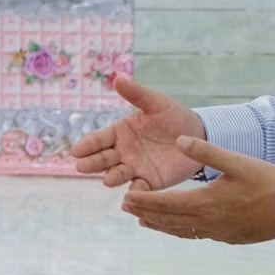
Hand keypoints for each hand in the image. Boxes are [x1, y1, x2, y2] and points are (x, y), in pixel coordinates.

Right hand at [69, 77, 205, 188]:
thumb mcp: (156, 103)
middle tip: (81, 166)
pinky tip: (132, 195)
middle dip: (92, 163)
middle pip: (103, 159)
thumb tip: (117, 79)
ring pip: (118, 174)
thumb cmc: (173, 116)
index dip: (87, 145)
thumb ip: (137, 94)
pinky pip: (141, 189)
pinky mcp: (151, 182)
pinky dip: (136, 193)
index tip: (76, 151)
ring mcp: (135, 168)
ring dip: (112, 177)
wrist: (198, 135)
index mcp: (119, 133)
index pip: (98, 139)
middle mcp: (122, 152)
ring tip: (107, 180)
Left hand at [120, 136, 274, 244]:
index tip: (126, 198)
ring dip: (160, 225)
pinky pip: (197, 235)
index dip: (145, 201)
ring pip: (182, 231)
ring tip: (143, 221)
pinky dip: (181, 231)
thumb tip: (179, 140)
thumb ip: (206, 151)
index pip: (166, 203)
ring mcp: (219, 233)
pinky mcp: (229, 237)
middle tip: (125, 208)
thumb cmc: (268, 181)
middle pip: (169, 219)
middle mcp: (209, 221)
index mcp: (206, 202)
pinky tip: (177, 228)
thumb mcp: (236, 161)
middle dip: (146, 213)